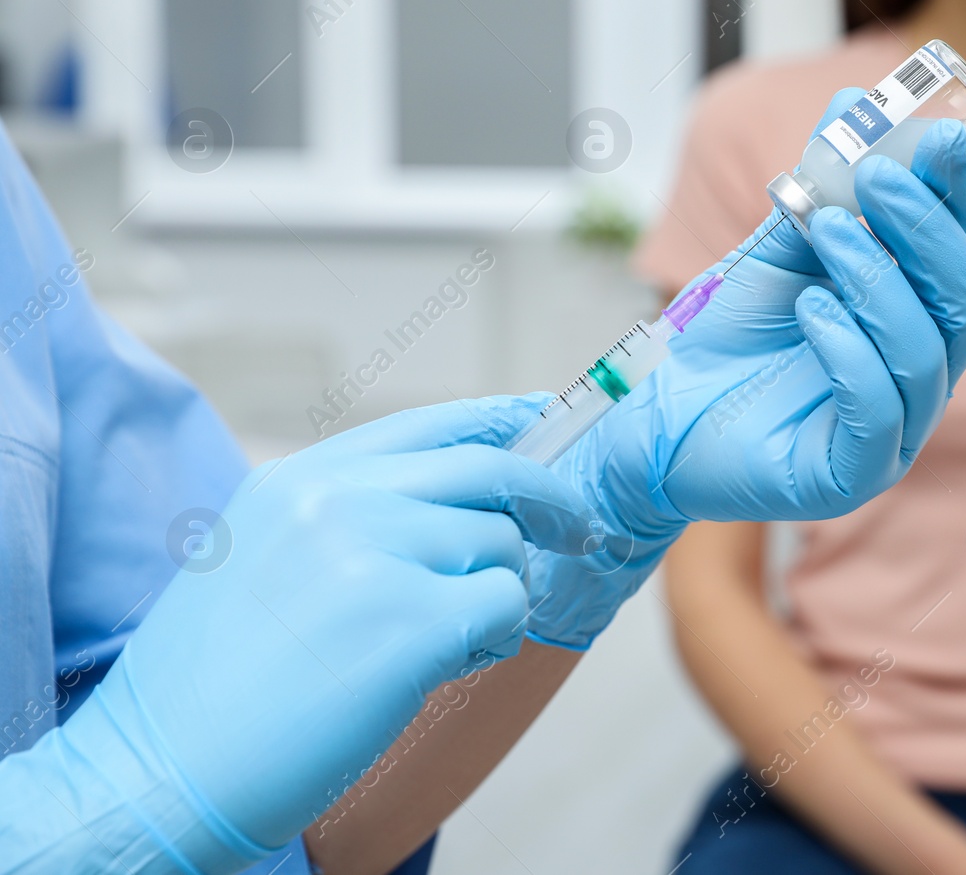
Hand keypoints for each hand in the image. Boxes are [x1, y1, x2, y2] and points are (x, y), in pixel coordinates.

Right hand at [0, 396, 591, 868]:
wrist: (156, 774)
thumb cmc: (209, 689)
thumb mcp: (259, 559)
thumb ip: (346, 517)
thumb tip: (454, 508)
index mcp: (296, 479)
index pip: (429, 424)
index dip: (500, 421)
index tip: (545, 422)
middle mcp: (337, 500)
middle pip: (489, 473)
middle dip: (548, 502)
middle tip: (578, 532)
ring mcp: (375, 554)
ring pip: (503, 547)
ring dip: (497, 595)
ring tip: (447, 641)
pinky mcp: (410, 622)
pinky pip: (507, 606)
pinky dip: (497, 636)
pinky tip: (452, 663)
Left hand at [526, 91, 965, 648]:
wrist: (653, 412)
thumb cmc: (725, 336)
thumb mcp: (778, 250)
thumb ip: (822, 190)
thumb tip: (854, 105)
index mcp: (913, 319)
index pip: (956, 253)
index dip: (954, 195)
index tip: (938, 135)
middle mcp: (918, 375)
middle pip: (963, 301)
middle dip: (924, 230)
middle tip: (874, 174)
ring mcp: (894, 432)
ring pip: (925, 352)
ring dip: (877, 278)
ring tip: (823, 228)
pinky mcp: (853, 476)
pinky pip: (879, 413)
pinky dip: (851, 350)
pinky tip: (812, 307)